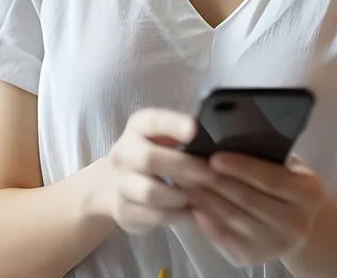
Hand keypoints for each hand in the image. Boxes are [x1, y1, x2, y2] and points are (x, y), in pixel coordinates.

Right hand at [88, 108, 219, 234]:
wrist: (116, 185)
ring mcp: (120, 184)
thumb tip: (220, 135)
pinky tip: (193, 212)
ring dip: (179, 195)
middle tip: (210, 174)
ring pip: (150, 192)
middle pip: (149, 159)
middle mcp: (123, 153)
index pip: (151, 120)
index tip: (194, 129)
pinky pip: (153, 216)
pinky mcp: (124, 211)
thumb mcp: (164, 136)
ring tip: (201, 196)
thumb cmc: (156, 155)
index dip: (173, 124)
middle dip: (183, 167)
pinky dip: (177, 215)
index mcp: (137, 127)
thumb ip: (184, 134)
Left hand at [182, 153, 327, 267]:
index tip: (215, 157)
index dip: (241, 168)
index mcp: (308, 194)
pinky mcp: (253, 258)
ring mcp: (274, 245)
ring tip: (186, 182)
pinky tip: (193, 205)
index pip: (270, 179)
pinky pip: (223, 237)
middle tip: (190, 165)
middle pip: (248, 200)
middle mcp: (296, 224)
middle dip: (215, 182)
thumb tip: (227, 140)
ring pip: (232, 219)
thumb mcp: (291, 167)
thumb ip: (268, 157)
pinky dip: (206, 221)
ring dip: (205, 199)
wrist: (298, 226)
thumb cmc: (288, 186)